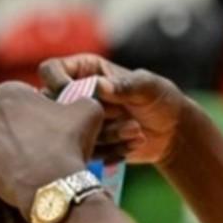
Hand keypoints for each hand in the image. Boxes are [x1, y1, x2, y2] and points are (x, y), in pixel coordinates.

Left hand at [0, 82, 103, 215]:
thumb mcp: (88, 111)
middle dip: (19, 127)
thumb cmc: (67, 144)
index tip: (49, 123)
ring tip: (31, 161)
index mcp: (7, 92)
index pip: (22, 96)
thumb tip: (84, 100)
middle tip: (40, 143)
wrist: (51, 185)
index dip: (38, 109)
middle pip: (5, 117)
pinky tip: (19, 175)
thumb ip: (83, 99)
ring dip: (9, 148)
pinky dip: (1, 170)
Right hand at [37, 55, 193, 167]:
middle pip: (53, 107)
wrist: (172, 133)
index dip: (56, 82)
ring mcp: (78, 123)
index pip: (50, 70)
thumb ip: (124, 86)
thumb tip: (97, 86)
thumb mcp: (147, 87)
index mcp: (85, 70)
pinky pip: (83, 153)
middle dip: (86, 116)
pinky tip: (132, 143)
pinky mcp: (85, 146)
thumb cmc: (161, 99)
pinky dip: (109, 151)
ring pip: (68, 133)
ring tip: (135, 130)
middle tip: (119, 115)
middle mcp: (75, 96)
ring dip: (105, 135)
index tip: (76, 96)